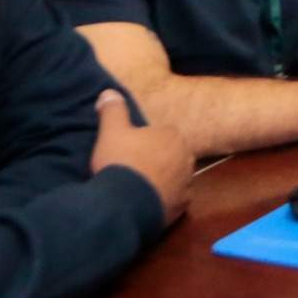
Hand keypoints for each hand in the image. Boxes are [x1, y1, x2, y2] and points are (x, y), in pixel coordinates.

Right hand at [89, 90, 192, 220]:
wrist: (124, 203)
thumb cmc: (120, 161)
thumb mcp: (111, 130)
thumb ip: (113, 110)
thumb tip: (110, 92)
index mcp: (173, 136)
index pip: (161, 133)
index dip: (144, 142)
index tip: (129, 151)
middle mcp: (187, 157)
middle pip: (170, 155)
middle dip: (156, 160)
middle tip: (133, 169)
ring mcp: (187, 183)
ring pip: (174, 177)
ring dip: (162, 180)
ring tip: (138, 187)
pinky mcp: (182, 206)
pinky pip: (174, 199)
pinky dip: (163, 199)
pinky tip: (147, 202)